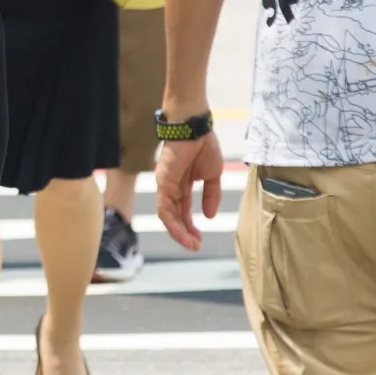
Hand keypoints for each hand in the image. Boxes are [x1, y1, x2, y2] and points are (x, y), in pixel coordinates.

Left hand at [153, 130, 224, 252]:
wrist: (195, 128)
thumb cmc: (204, 145)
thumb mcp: (212, 176)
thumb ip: (211, 195)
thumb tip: (209, 216)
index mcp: (183, 185)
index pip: (183, 211)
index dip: (190, 226)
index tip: (199, 240)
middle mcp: (171, 188)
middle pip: (175, 216)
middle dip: (184, 233)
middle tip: (195, 246)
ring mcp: (165, 186)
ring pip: (168, 216)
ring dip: (178, 232)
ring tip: (191, 244)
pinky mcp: (163, 183)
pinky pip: (164, 209)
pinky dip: (172, 223)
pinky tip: (183, 233)